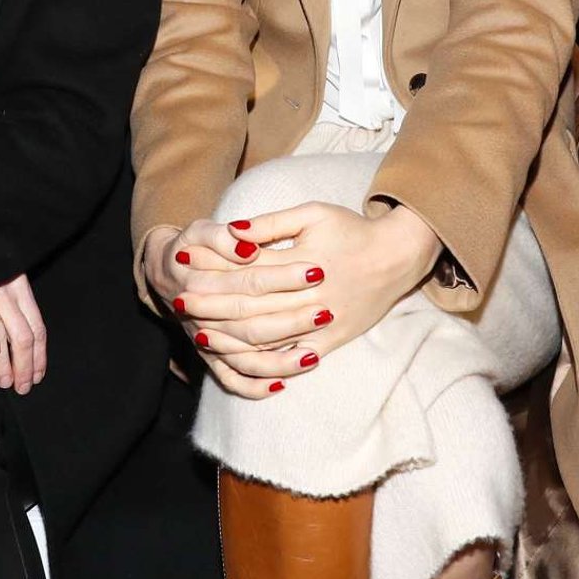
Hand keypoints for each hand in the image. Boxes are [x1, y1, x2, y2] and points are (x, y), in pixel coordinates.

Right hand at [0, 274, 46, 395]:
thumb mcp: (8, 284)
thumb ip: (17, 310)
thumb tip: (27, 351)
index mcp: (22, 289)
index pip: (37, 328)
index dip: (39, 356)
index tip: (37, 376)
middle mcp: (6, 291)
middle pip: (22, 335)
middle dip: (24, 366)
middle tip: (22, 387)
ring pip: (1, 332)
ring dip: (5, 362)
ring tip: (5, 381)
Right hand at [143, 220, 326, 397]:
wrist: (168, 271)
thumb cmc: (193, 246)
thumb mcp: (200, 231)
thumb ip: (222, 237)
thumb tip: (248, 248)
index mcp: (200, 282)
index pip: (248, 281)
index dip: (283, 277)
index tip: (316, 271)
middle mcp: (201, 316)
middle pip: (251, 324)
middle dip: (291, 321)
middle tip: (326, 313)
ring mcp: (207, 340)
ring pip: (245, 358)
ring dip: (279, 360)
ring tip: (314, 356)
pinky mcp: (211, 356)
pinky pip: (232, 379)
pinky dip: (254, 386)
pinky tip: (282, 384)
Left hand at [177, 203, 440, 375]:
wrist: (398, 255)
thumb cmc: (352, 229)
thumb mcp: (313, 214)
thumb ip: (272, 224)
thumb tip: (233, 230)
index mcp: (302, 262)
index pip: (247, 271)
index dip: (214, 272)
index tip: (184, 271)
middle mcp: (310, 297)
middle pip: (252, 307)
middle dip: (212, 308)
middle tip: (179, 304)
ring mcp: (322, 324)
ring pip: (268, 339)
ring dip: (231, 340)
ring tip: (199, 335)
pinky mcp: (333, 342)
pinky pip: (295, 359)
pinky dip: (269, 364)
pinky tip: (241, 363)